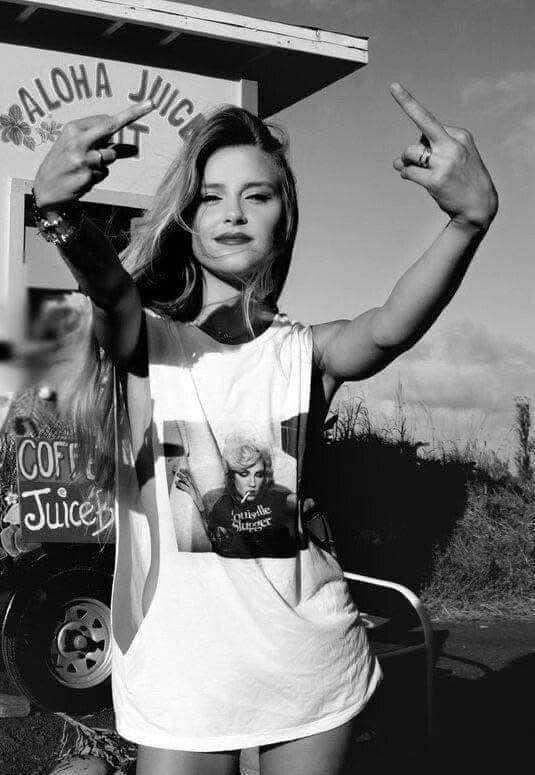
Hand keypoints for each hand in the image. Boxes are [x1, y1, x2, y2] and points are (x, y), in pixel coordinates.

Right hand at [33, 101, 154, 209]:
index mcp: (72, 129)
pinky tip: (82, 177)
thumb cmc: (62, 163)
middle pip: (111, 126)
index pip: (105, 119)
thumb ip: (99, 142)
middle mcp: (78, 141)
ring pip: (110, 156)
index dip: (128, 114)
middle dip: (132, 114)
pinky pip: (104, 173)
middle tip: (151, 104)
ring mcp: (83, 159)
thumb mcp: (74, 146)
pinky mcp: (87, 176)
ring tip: (84, 167)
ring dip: (104, 162)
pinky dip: (97, 176)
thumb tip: (131, 147)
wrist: (44, 188)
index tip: (146, 104)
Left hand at [391, 83, 497, 230]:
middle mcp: (453, 145)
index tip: (394, 86)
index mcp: (460, 135)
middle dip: (407, 102)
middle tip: (392, 85)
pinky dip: (406, 174)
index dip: (409, 105)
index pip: (430, 122)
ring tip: (413, 168)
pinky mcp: (436, 180)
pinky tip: (409, 176)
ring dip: (406, 161)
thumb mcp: (456, 158)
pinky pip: (409, 172)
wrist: (479, 206)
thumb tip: (398, 161)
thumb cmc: (464, 180)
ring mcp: (445, 163)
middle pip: (424, 122)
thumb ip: (430, 152)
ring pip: (410, 152)